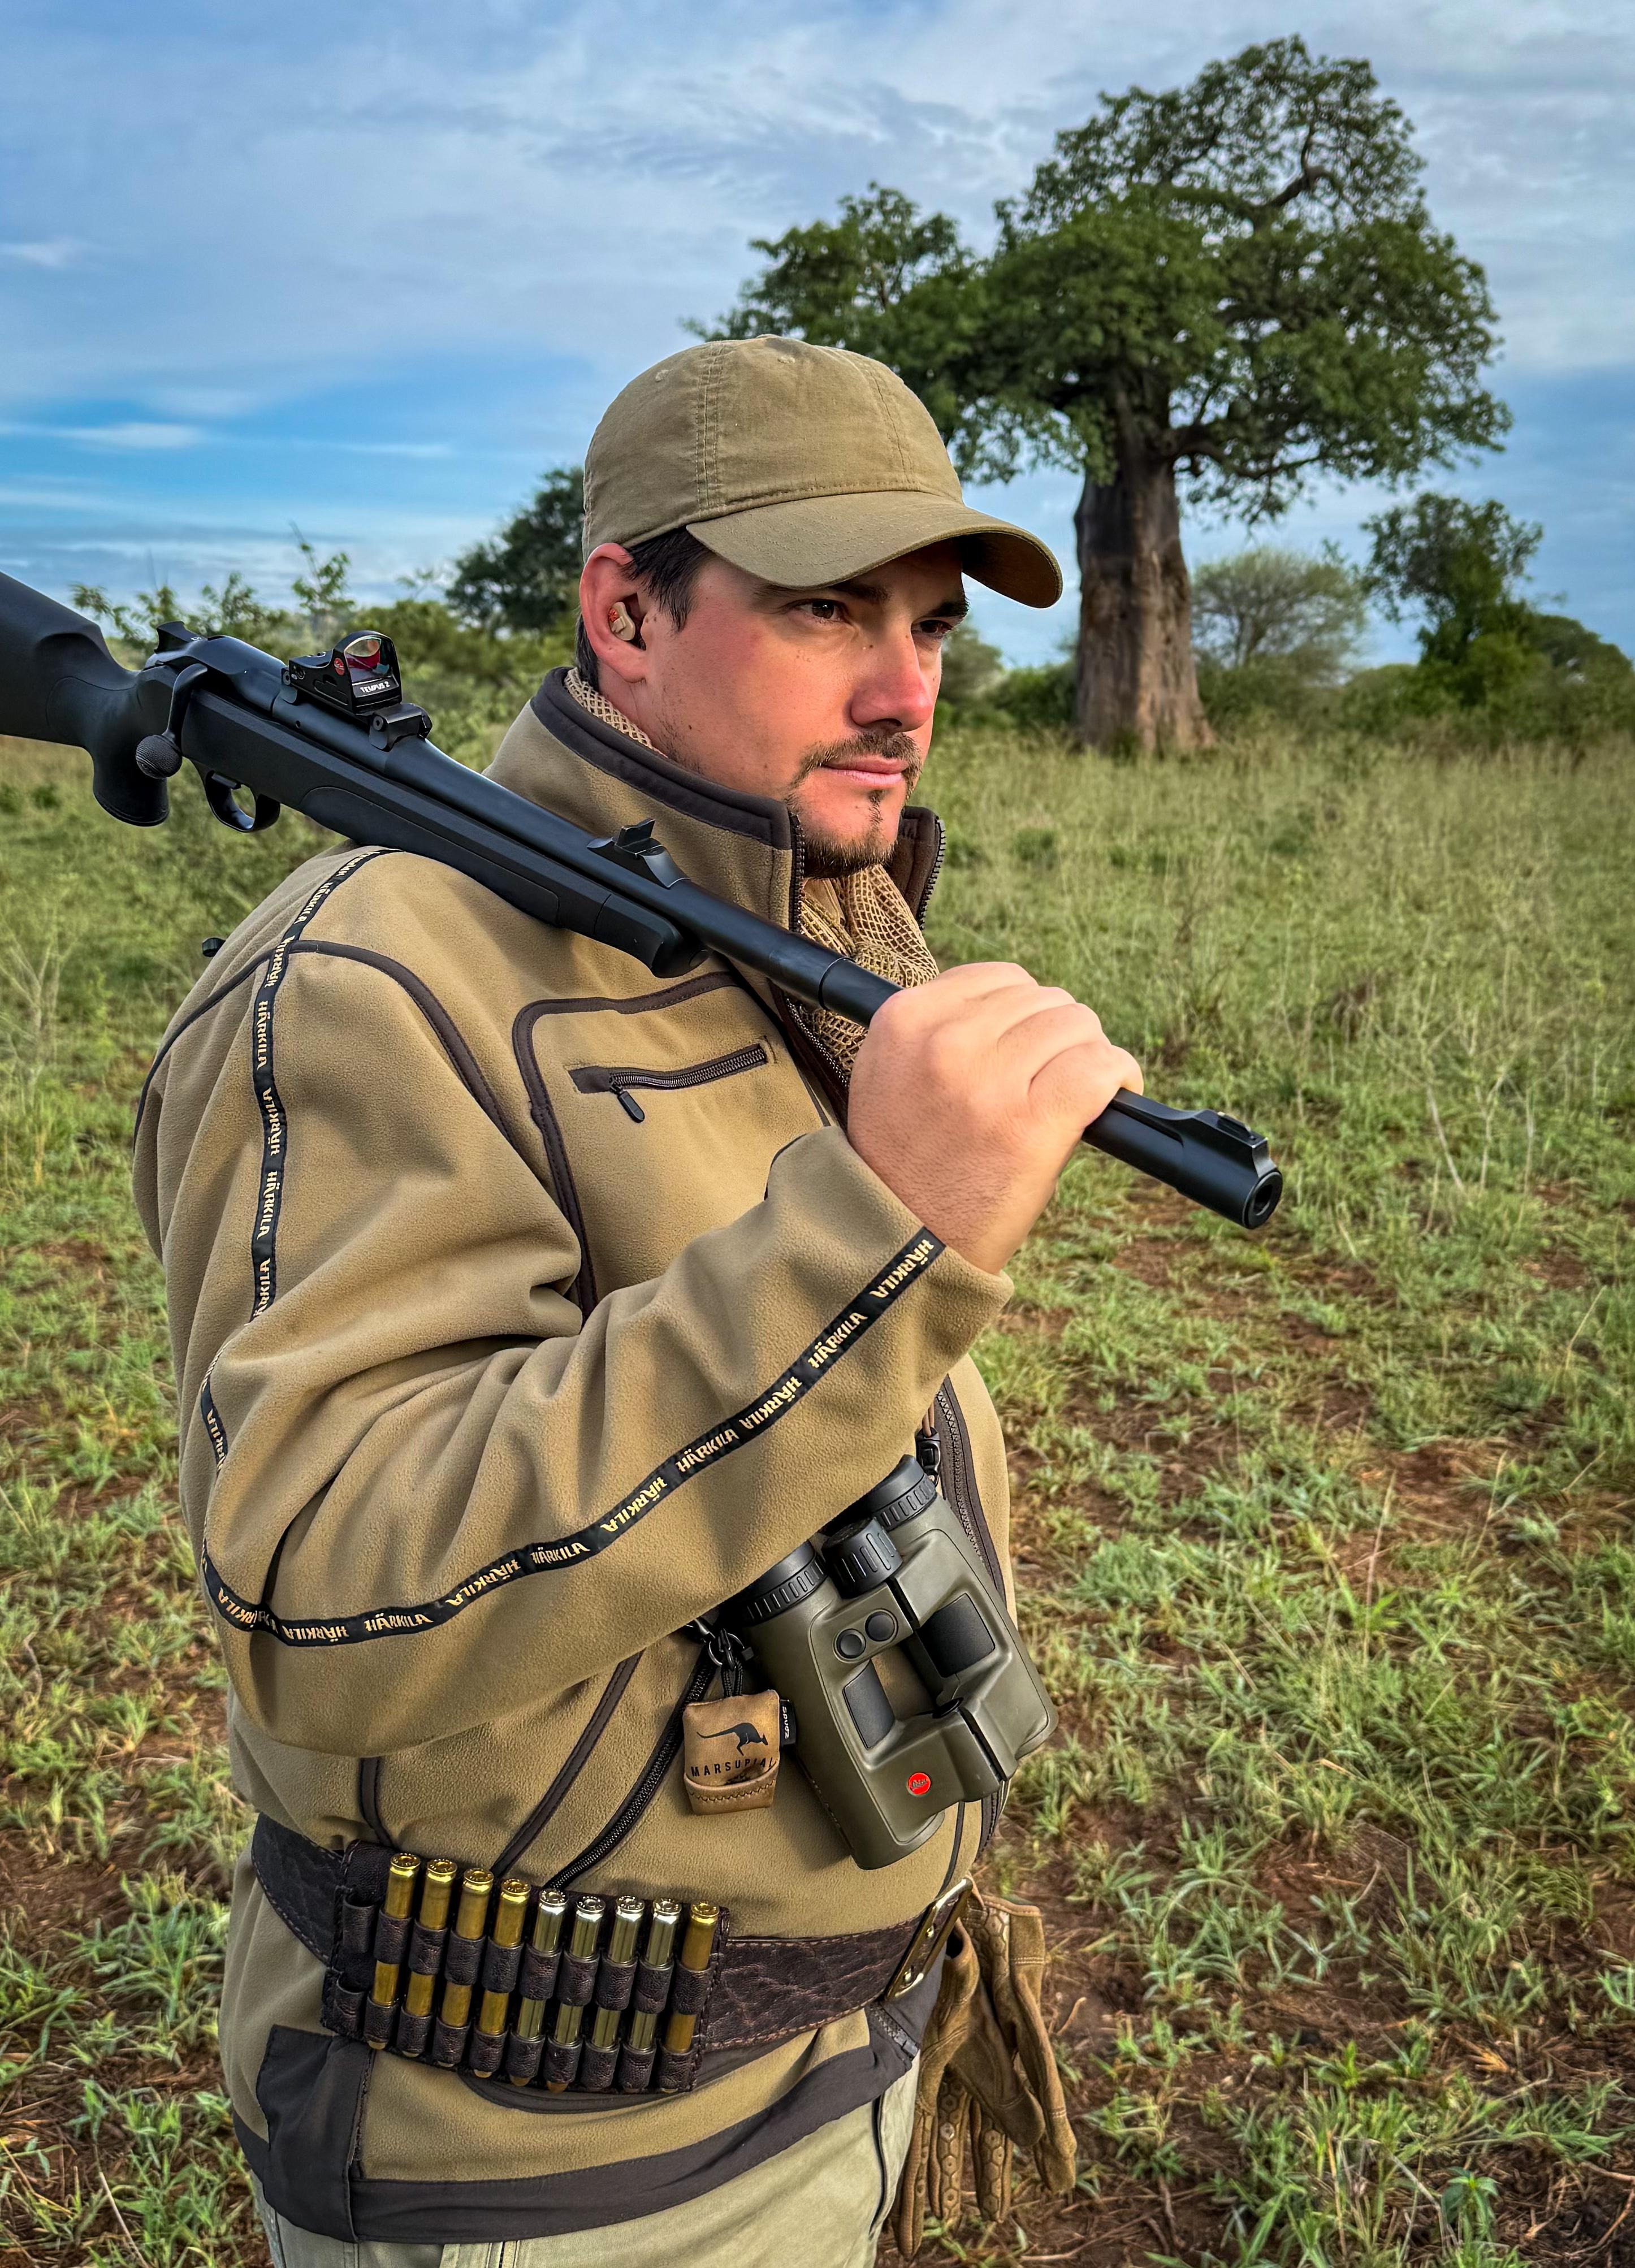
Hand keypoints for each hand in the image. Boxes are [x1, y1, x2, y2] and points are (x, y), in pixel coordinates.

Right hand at [847, 964, 1142, 1274]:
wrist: (897, 1244)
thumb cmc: (905, 1163)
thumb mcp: (892, 1074)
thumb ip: (940, 1029)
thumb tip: (1019, 1005)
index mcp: (904, 1020)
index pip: (997, 979)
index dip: (1024, 1013)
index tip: (1028, 1048)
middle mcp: (945, 1041)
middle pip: (1043, 999)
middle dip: (1057, 1035)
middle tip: (1049, 1081)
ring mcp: (989, 1081)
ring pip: (1076, 1025)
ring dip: (1086, 1055)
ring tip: (1073, 1094)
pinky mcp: (1031, 1124)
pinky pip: (1099, 1066)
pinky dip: (1118, 1074)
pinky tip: (1115, 1092)